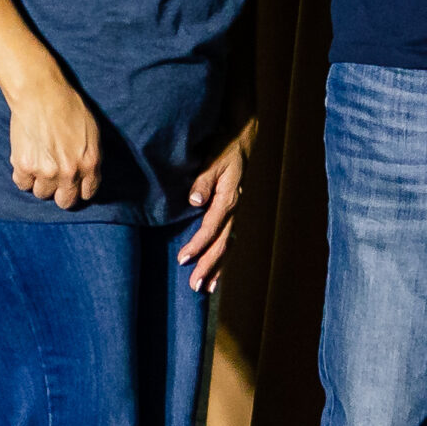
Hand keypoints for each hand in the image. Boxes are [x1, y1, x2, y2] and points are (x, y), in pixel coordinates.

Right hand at [7, 70, 101, 208]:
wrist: (41, 93)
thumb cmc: (69, 107)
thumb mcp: (92, 132)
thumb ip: (91, 157)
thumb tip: (88, 176)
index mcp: (90, 163)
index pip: (87, 194)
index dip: (79, 190)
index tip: (73, 186)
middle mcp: (69, 172)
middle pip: (65, 201)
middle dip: (60, 192)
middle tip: (55, 179)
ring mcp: (46, 171)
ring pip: (41, 194)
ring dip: (40, 182)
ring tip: (40, 163)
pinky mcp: (24, 166)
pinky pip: (22, 184)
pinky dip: (23, 175)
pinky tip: (27, 159)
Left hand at [178, 119, 255, 290]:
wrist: (244, 138)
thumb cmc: (226, 148)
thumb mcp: (214, 159)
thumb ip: (204, 180)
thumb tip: (195, 199)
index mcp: (229, 198)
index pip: (212, 227)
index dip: (197, 245)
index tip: (182, 259)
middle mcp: (236, 208)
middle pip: (223, 243)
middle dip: (210, 265)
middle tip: (196, 286)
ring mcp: (238, 212)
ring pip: (230, 245)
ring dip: (218, 267)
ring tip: (207, 287)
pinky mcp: (236, 212)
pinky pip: (231, 238)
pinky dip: (225, 257)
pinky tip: (218, 271)